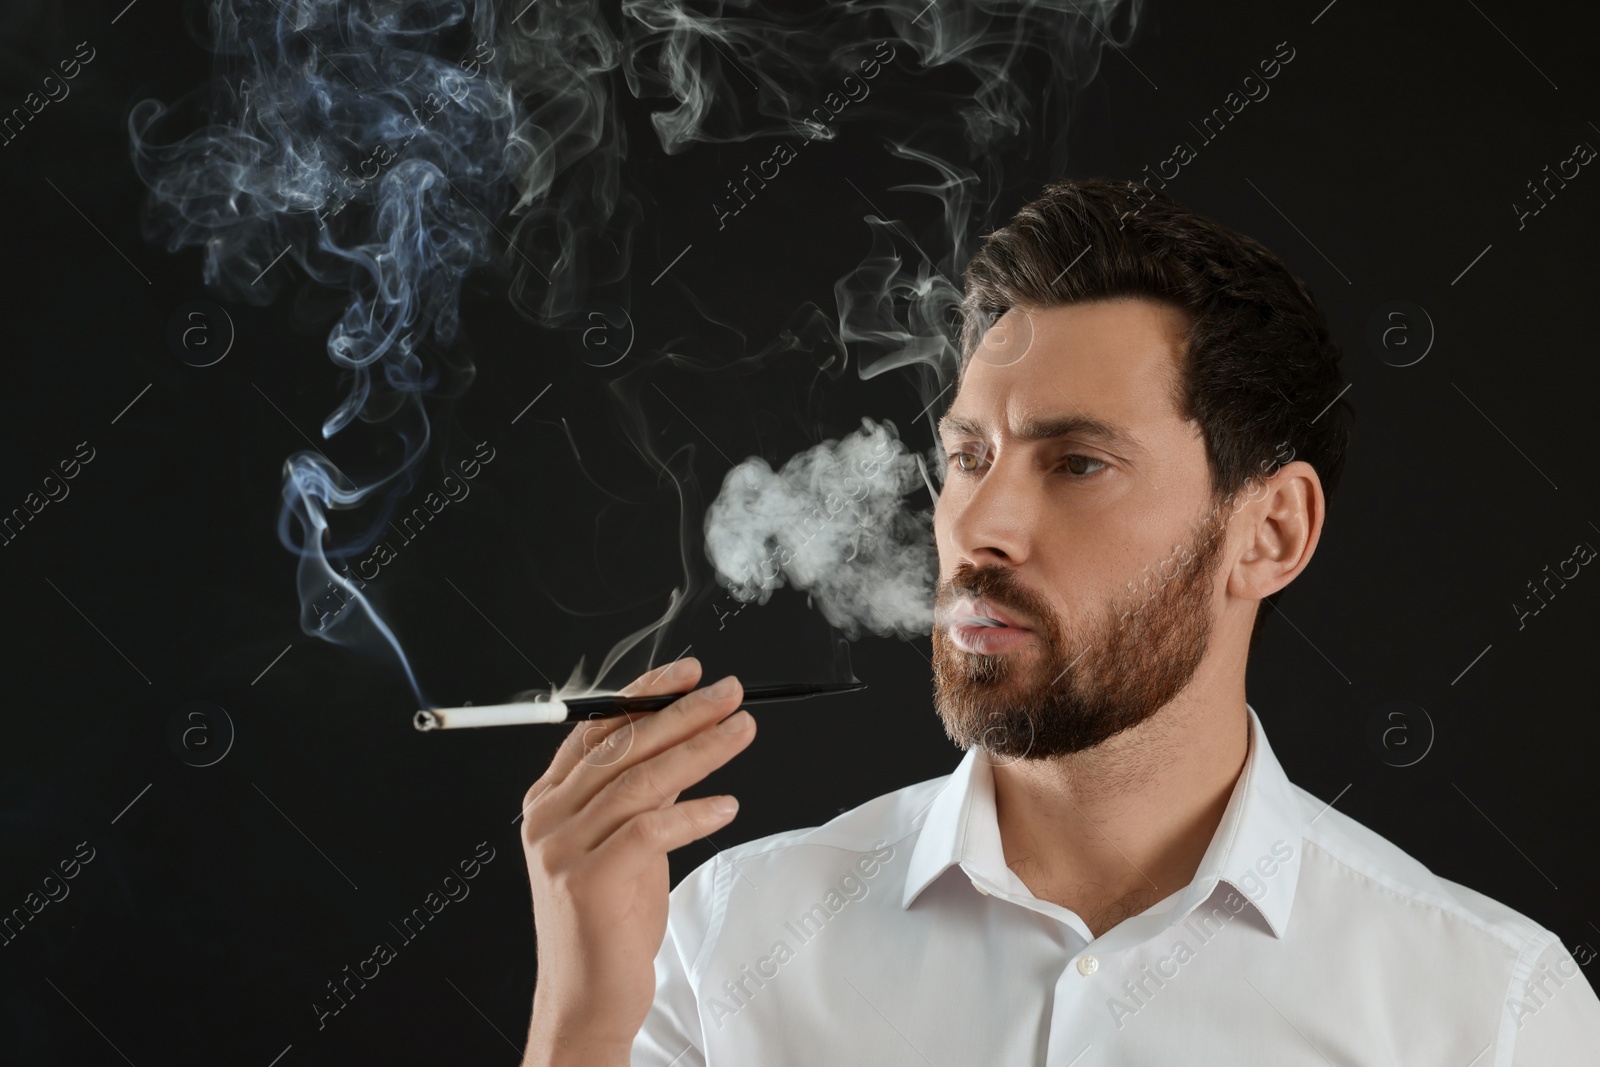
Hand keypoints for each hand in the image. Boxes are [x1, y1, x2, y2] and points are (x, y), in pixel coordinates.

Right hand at [519, 658, 754, 1066]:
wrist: (588, 997)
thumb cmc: (609, 921)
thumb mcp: (623, 843)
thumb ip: (641, 793)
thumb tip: (685, 738)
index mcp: (548, 801)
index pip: (595, 728)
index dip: (642, 693)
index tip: (687, 672)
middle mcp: (548, 818)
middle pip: (621, 747)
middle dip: (681, 712)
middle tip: (730, 693)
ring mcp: (563, 850)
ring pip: (639, 781)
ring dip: (699, 751)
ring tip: (741, 732)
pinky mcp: (588, 882)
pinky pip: (649, 830)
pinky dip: (693, 813)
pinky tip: (726, 805)